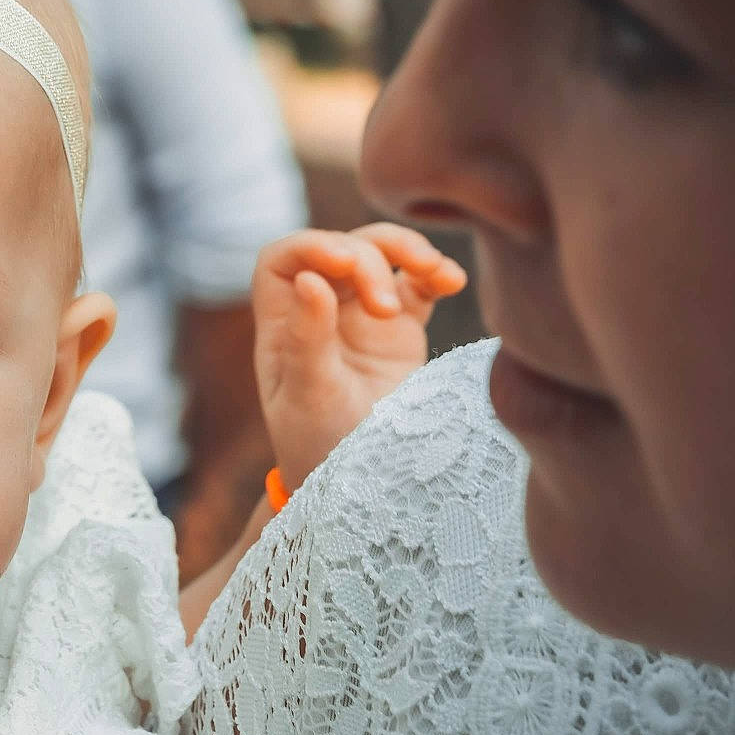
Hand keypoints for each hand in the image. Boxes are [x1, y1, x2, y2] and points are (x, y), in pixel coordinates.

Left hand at [253, 223, 466, 487]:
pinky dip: (435, 273)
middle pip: (340, 249)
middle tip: (385, 309)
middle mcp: (320, 311)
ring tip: (433, 272)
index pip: (283, 259)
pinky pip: (418, 285)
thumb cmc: (320, 447)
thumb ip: (307, 340)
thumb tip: (308, 280)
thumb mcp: (309, 399)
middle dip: (366, 260)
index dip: (310, 245)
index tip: (342, 262)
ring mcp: (362, 316)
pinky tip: (452, 279)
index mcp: (282, 324)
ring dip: (405, 251)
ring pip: (380, 255)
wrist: (363, 489)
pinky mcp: (401, 330)